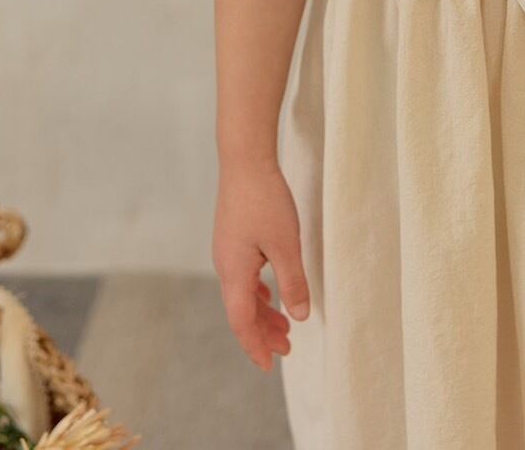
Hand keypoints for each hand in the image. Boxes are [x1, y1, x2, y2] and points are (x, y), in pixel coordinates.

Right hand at [213, 157, 312, 370]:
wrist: (244, 159)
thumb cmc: (264, 199)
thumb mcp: (286, 243)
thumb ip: (293, 282)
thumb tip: (299, 316)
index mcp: (234, 272)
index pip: (241, 321)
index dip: (256, 346)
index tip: (271, 365)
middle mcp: (225, 265)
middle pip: (241, 310)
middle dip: (263, 332)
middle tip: (288, 348)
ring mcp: (227, 250)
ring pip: (242, 293)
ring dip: (262, 312)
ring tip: (285, 325)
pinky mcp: (233, 237)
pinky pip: (243, 276)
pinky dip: (258, 292)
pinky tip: (270, 292)